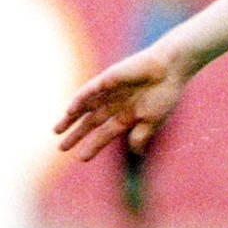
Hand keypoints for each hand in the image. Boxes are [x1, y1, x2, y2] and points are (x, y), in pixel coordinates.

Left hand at [55, 46, 189, 160]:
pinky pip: (89, 91)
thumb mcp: (153, 121)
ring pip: (85, 108)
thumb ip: (141, 136)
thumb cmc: (165, 94)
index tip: (81, 158)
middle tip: (61, 148)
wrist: (170, 69)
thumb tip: (135, 152)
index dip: (93, 146)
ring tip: (56, 130)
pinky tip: (69, 112)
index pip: (105, 134)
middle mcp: (115, 105)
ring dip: (71, 119)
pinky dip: (79, 101)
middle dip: (77, 134)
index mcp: (128, 116)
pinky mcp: (107, 79)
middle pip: (91, 122)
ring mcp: (110, 92)